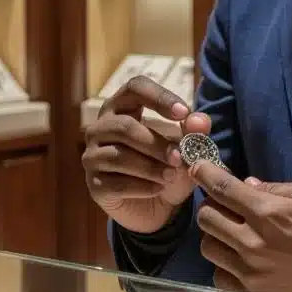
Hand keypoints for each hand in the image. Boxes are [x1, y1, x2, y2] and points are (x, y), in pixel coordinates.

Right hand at [82, 76, 210, 233]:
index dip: (159, 97)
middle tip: (179, 158)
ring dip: (150, 167)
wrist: (160, 204)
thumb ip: (195, 131)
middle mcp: (102, 127)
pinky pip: (115, 183)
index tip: (183, 113)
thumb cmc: (170, 164)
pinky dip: (141, 187)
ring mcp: (92, 156)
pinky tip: (158, 188)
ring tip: (172, 175)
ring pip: (118, 155)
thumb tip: (199, 121)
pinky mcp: (93, 184)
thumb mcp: (189, 147)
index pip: (135, 87)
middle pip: (124, 127)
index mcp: (125, 107)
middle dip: (155, 143)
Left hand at [189, 161, 291, 291]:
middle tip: (224, 203)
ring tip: (231, 230)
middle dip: (211, 204)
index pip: (222, 188)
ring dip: (215, 233)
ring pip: (208, 246)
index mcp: (267, 211)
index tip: (197, 167)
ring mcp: (249, 269)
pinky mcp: (252, 291)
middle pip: (207, 217)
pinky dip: (223, 263)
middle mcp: (251, 240)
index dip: (204, 174)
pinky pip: (219, 275)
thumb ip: (273, 189)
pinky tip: (238, 256)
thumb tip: (246, 185)